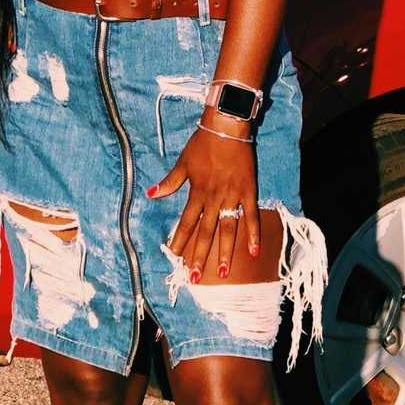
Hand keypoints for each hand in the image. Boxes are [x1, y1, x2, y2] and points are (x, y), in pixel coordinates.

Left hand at [147, 110, 259, 280]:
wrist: (226, 127)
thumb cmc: (203, 143)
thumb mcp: (183, 162)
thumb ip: (169, 182)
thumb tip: (150, 194)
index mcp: (196, 192)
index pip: (185, 222)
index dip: (179, 240)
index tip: (174, 258)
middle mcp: (213, 198)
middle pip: (205, 232)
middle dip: (199, 255)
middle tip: (193, 277)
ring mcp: (232, 196)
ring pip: (227, 229)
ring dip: (224, 252)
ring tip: (222, 273)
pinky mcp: (248, 191)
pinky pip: (251, 215)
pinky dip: (253, 233)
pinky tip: (254, 252)